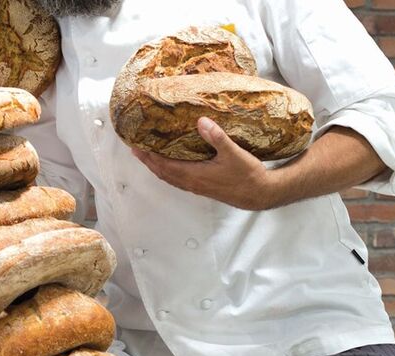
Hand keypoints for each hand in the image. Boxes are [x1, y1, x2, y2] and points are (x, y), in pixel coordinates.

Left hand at [131, 117, 280, 209]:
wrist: (259, 194)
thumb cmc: (247, 174)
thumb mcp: (233, 153)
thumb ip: (216, 137)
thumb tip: (201, 121)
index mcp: (194, 175)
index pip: (164, 165)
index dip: (149, 156)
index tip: (136, 146)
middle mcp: (191, 183)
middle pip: (162, 172)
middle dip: (148, 161)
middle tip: (135, 148)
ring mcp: (196, 187)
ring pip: (169, 177)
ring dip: (156, 167)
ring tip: (147, 156)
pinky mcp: (202, 188)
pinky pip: (178, 180)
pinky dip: (168, 172)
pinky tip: (169, 165)